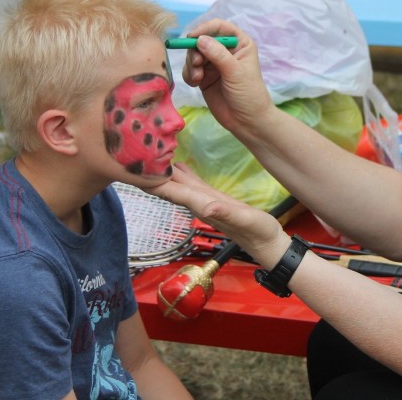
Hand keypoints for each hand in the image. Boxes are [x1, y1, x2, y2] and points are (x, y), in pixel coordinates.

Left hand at [146, 163, 289, 268]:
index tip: (136, 168)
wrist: (268, 244)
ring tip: (150, 157)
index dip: (155, 182)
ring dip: (164, 174)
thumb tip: (208, 207)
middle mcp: (200, 205)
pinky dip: (183, 175)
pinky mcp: (215, 200)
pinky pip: (194, 185)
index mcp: (204, 207)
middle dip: (152, 176)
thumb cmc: (259, 232)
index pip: (174, 192)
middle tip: (133, 155)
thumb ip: (228, 214)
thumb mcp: (247, 220)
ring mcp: (206, 203)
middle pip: (170, 189)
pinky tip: (178, 166)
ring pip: (179, 186)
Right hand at [183, 19, 275, 133]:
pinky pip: (190, 69)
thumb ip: (218, 55)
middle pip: (202, 40)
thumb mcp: (235, 72)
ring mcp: (214, 64)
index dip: (205, 29)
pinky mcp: (204, 77)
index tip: (193, 37)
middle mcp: (226, 51)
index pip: (220, 27)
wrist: (247, 121)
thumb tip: (200, 39)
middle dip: (195, 51)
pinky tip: (195, 84)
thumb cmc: (249, 94)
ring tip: (198, 78)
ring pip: (193, 55)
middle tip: (196, 64)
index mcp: (239, 44)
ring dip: (191, 64)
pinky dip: (189, 74)